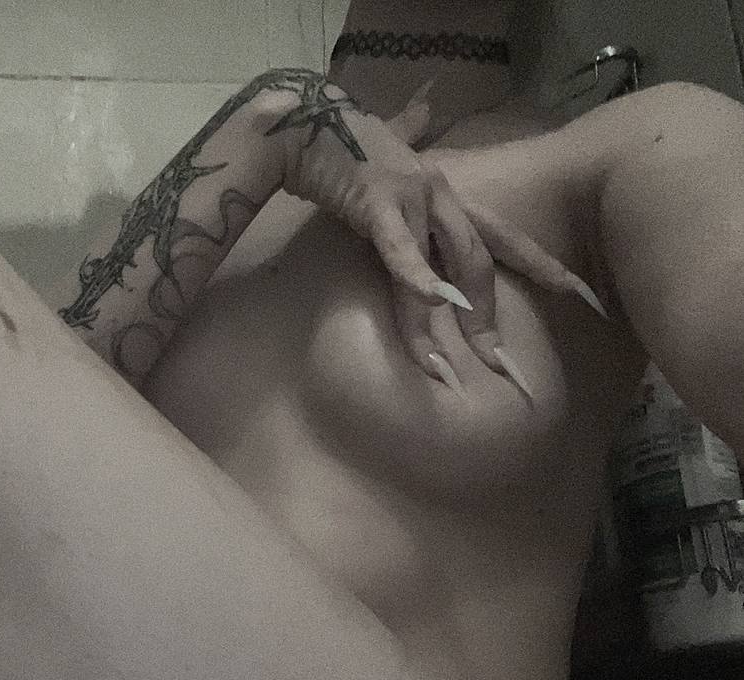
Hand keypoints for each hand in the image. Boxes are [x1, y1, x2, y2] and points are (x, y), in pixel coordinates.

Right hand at [277, 79, 607, 397]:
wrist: (305, 124)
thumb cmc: (350, 141)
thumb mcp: (392, 154)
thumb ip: (414, 139)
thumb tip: (425, 106)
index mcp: (449, 195)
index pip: (506, 236)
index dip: (544, 266)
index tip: (582, 298)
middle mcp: (443, 196)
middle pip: (482, 261)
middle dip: (489, 317)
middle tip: (499, 366)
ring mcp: (414, 198)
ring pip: (447, 263)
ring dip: (458, 314)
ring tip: (461, 363)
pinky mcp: (378, 203)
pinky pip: (401, 248)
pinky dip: (419, 275)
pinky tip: (436, 301)